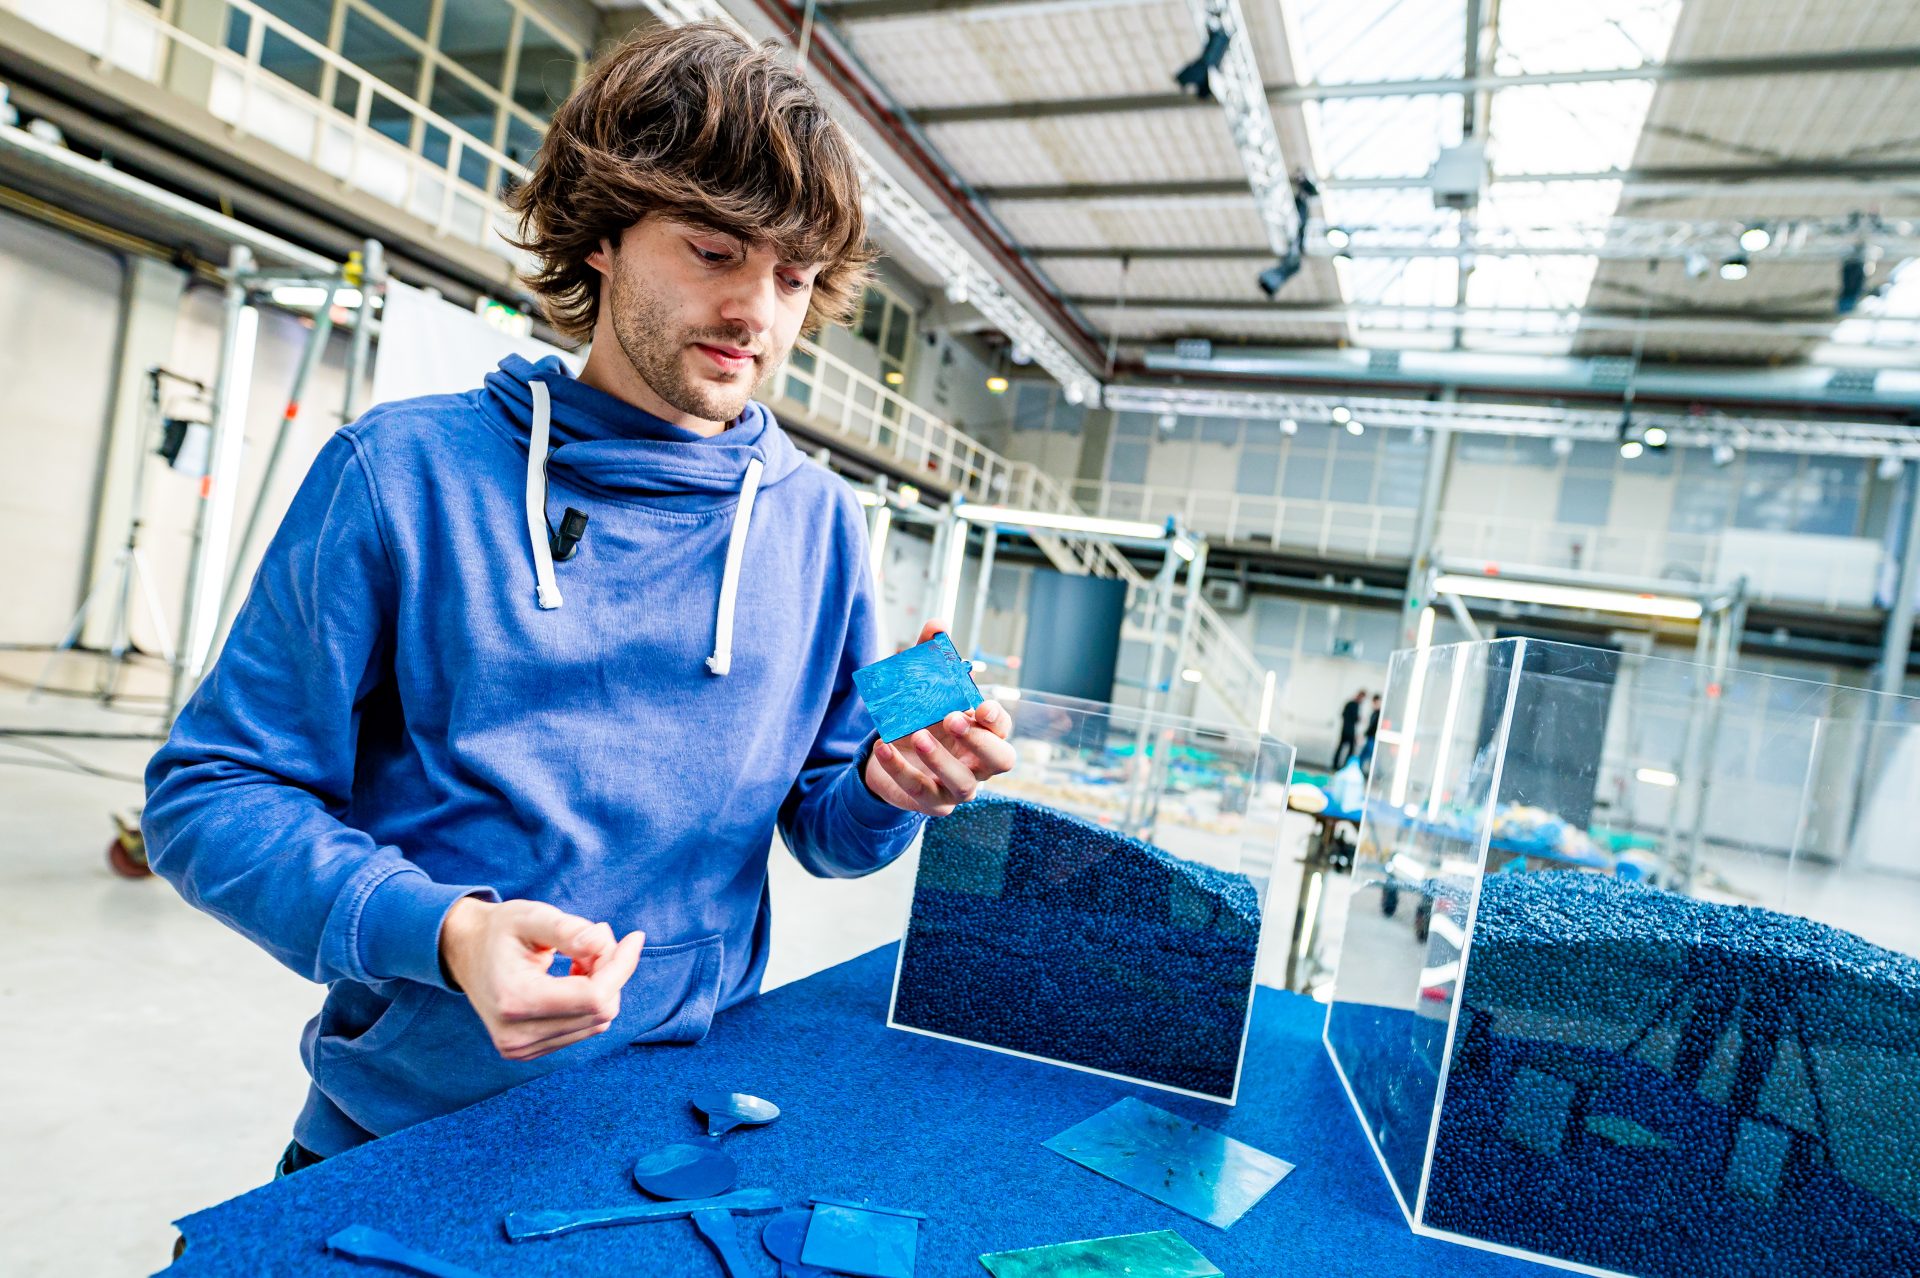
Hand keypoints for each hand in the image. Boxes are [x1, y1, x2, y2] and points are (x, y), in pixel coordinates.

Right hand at [439, 898, 644, 1061]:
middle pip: (601, 1011)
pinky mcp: (529, 1052)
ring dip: (602, 986)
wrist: (466, 951)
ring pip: (597, 1022)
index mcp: (515, 1000)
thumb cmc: (500, 930)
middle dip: (611, 972)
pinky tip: (571, 977)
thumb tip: (603, 941)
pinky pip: (584, 1029)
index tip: (632, 937)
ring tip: (578, 956)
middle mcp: (517, 1036)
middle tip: (594, 939)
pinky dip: (590, 1002)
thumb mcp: (531, 916)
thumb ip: (567, 929)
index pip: (594, 996)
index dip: (621, 966)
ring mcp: (522, 1049)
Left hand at [864, 620, 1015, 816]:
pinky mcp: (932, 803)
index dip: (996, 717)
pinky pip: (920, 791)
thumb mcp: (923, 690)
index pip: (1003, 727)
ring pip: (964, 783)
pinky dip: (900, 769)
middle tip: (953, 718)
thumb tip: (937, 625)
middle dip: (980, 740)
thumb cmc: (918, 720)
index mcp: (984, 734)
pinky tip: (883, 747)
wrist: (890, 757)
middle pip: (1001, 760)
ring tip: (917, 735)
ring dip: (941, 759)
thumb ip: (931, 658)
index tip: (980, 705)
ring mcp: (958, 788)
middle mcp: (979, 764)